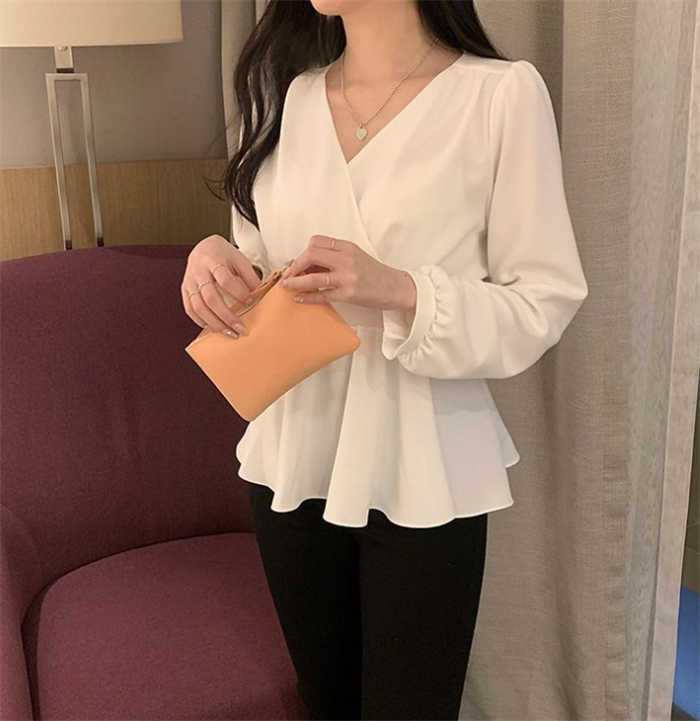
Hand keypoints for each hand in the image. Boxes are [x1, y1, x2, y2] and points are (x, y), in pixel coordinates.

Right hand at [181, 234, 262, 337]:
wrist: (203, 248)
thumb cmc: (224, 255)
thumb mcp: (239, 259)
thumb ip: (249, 276)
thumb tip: (259, 296)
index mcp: (214, 260)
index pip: (225, 279)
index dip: (238, 292)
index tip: (250, 301)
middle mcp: (198, 271)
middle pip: (211, 297)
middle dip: (227, 316)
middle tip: (241, 329)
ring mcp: (190, 282)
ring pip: (199, 307)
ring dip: (215, 323)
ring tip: (230, 333)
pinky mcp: (185, 290)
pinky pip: (190, 309)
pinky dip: (201, 321)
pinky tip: (214, 328)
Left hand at [279, 235, 415, 310]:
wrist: (394, 287)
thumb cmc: (373, 273)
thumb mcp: (354, 257)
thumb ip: (332, 257)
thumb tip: (304, 263)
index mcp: (347, 247)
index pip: (316, 242)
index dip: (302, 252)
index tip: (296, 262)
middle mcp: (346, 259)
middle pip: (311, 254)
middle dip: (295, 265)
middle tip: (289, 274)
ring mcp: (347, 277)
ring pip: (313, 276)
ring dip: (295, 281)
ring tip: (287, 286)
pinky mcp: (348, 294)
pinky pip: (321, 294)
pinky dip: (307, 296)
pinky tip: (299, 297)